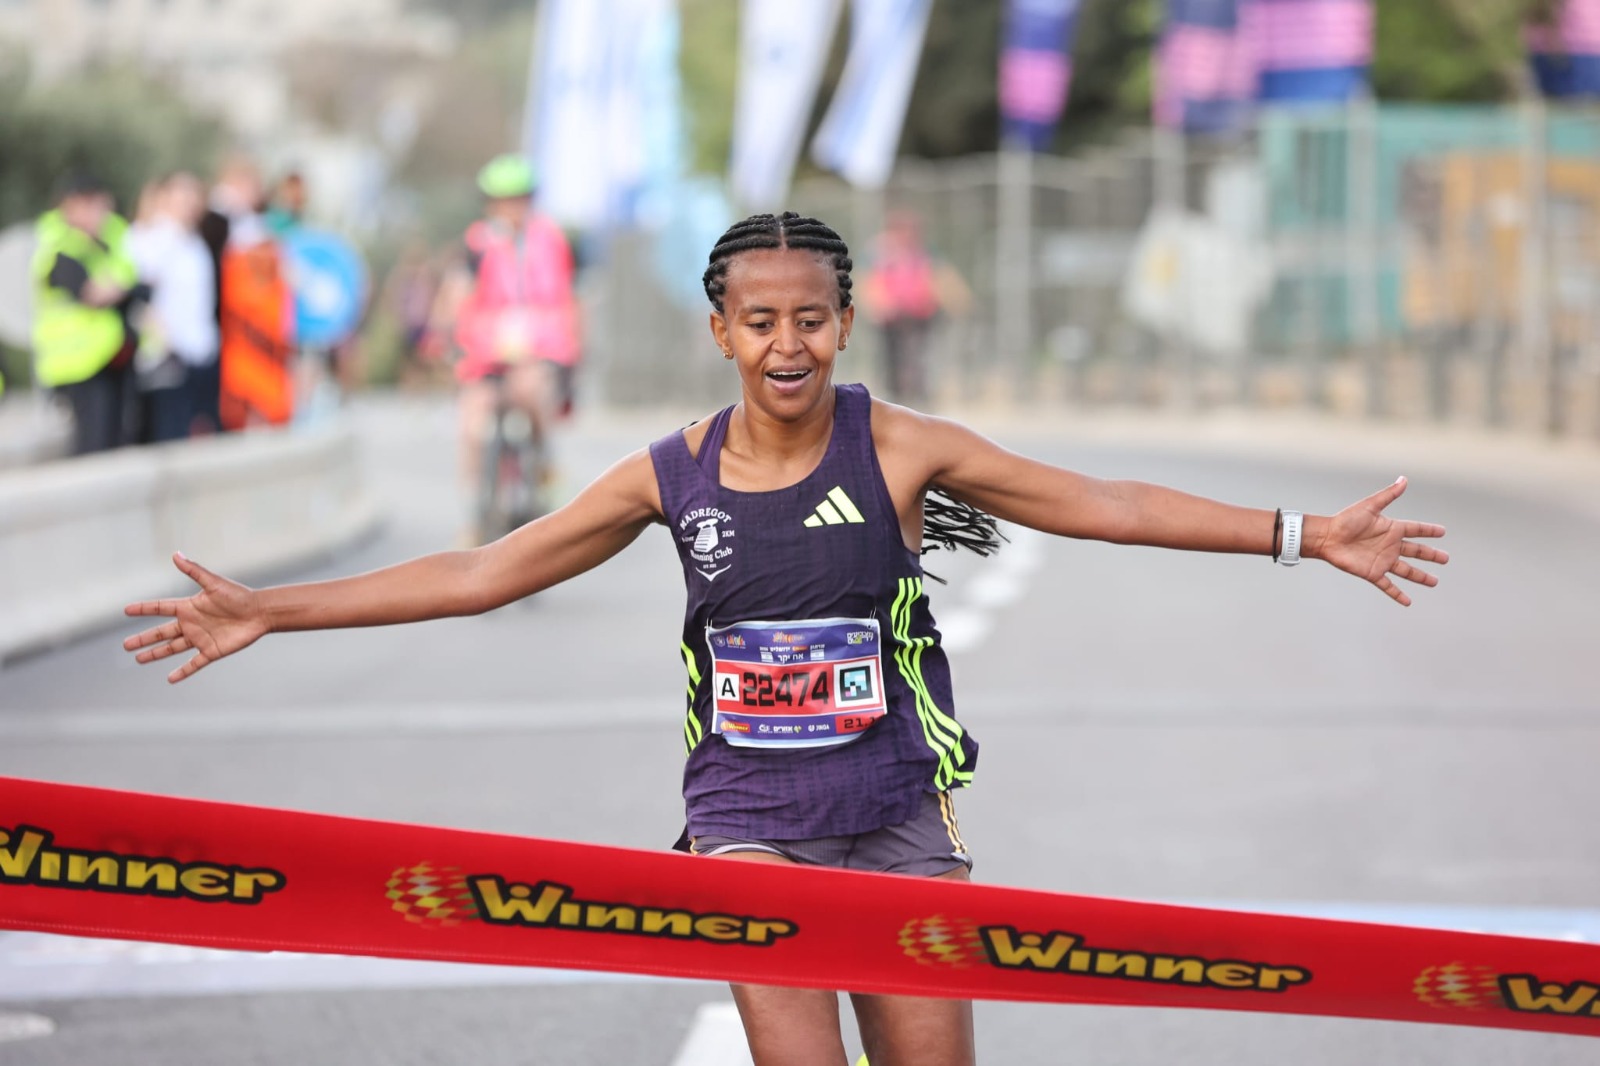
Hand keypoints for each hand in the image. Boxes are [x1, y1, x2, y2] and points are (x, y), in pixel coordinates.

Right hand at [123, 553, 269, 681]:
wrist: (260, 612)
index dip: (144, 609)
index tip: (126, 610)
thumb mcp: (213, 583)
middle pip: (161, 632)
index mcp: (189, 607)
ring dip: (155, 654)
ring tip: (138, 659)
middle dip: (144, 639)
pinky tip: (170, 679)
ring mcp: (200, 638)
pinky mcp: (211, 651)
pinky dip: (182, 672)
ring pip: (172, 648)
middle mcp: (191, 623)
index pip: (160, 608)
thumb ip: (193, 571)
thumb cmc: (239, 596)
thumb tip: (175, 554)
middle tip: (126, 645)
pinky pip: (194, 664)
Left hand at [1308, 477, 1447, 606]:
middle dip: (1431, 555)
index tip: (1443, 532)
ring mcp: (1382, 560)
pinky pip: (1388, 585)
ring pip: (1407, 571)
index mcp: (1391, 529)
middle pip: (1416, 552)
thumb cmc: (1345, 520)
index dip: (1429, 531)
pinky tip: (1408, 601)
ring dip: (1420, 576)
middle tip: (1445, 559)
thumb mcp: (1369, 506)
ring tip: (1434, 582)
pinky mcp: (1372, 572)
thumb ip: (1388, 495)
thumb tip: (1404, 479)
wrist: (1327, 538)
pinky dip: (1398, 594)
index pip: (1415, 530)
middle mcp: (1389, 545)